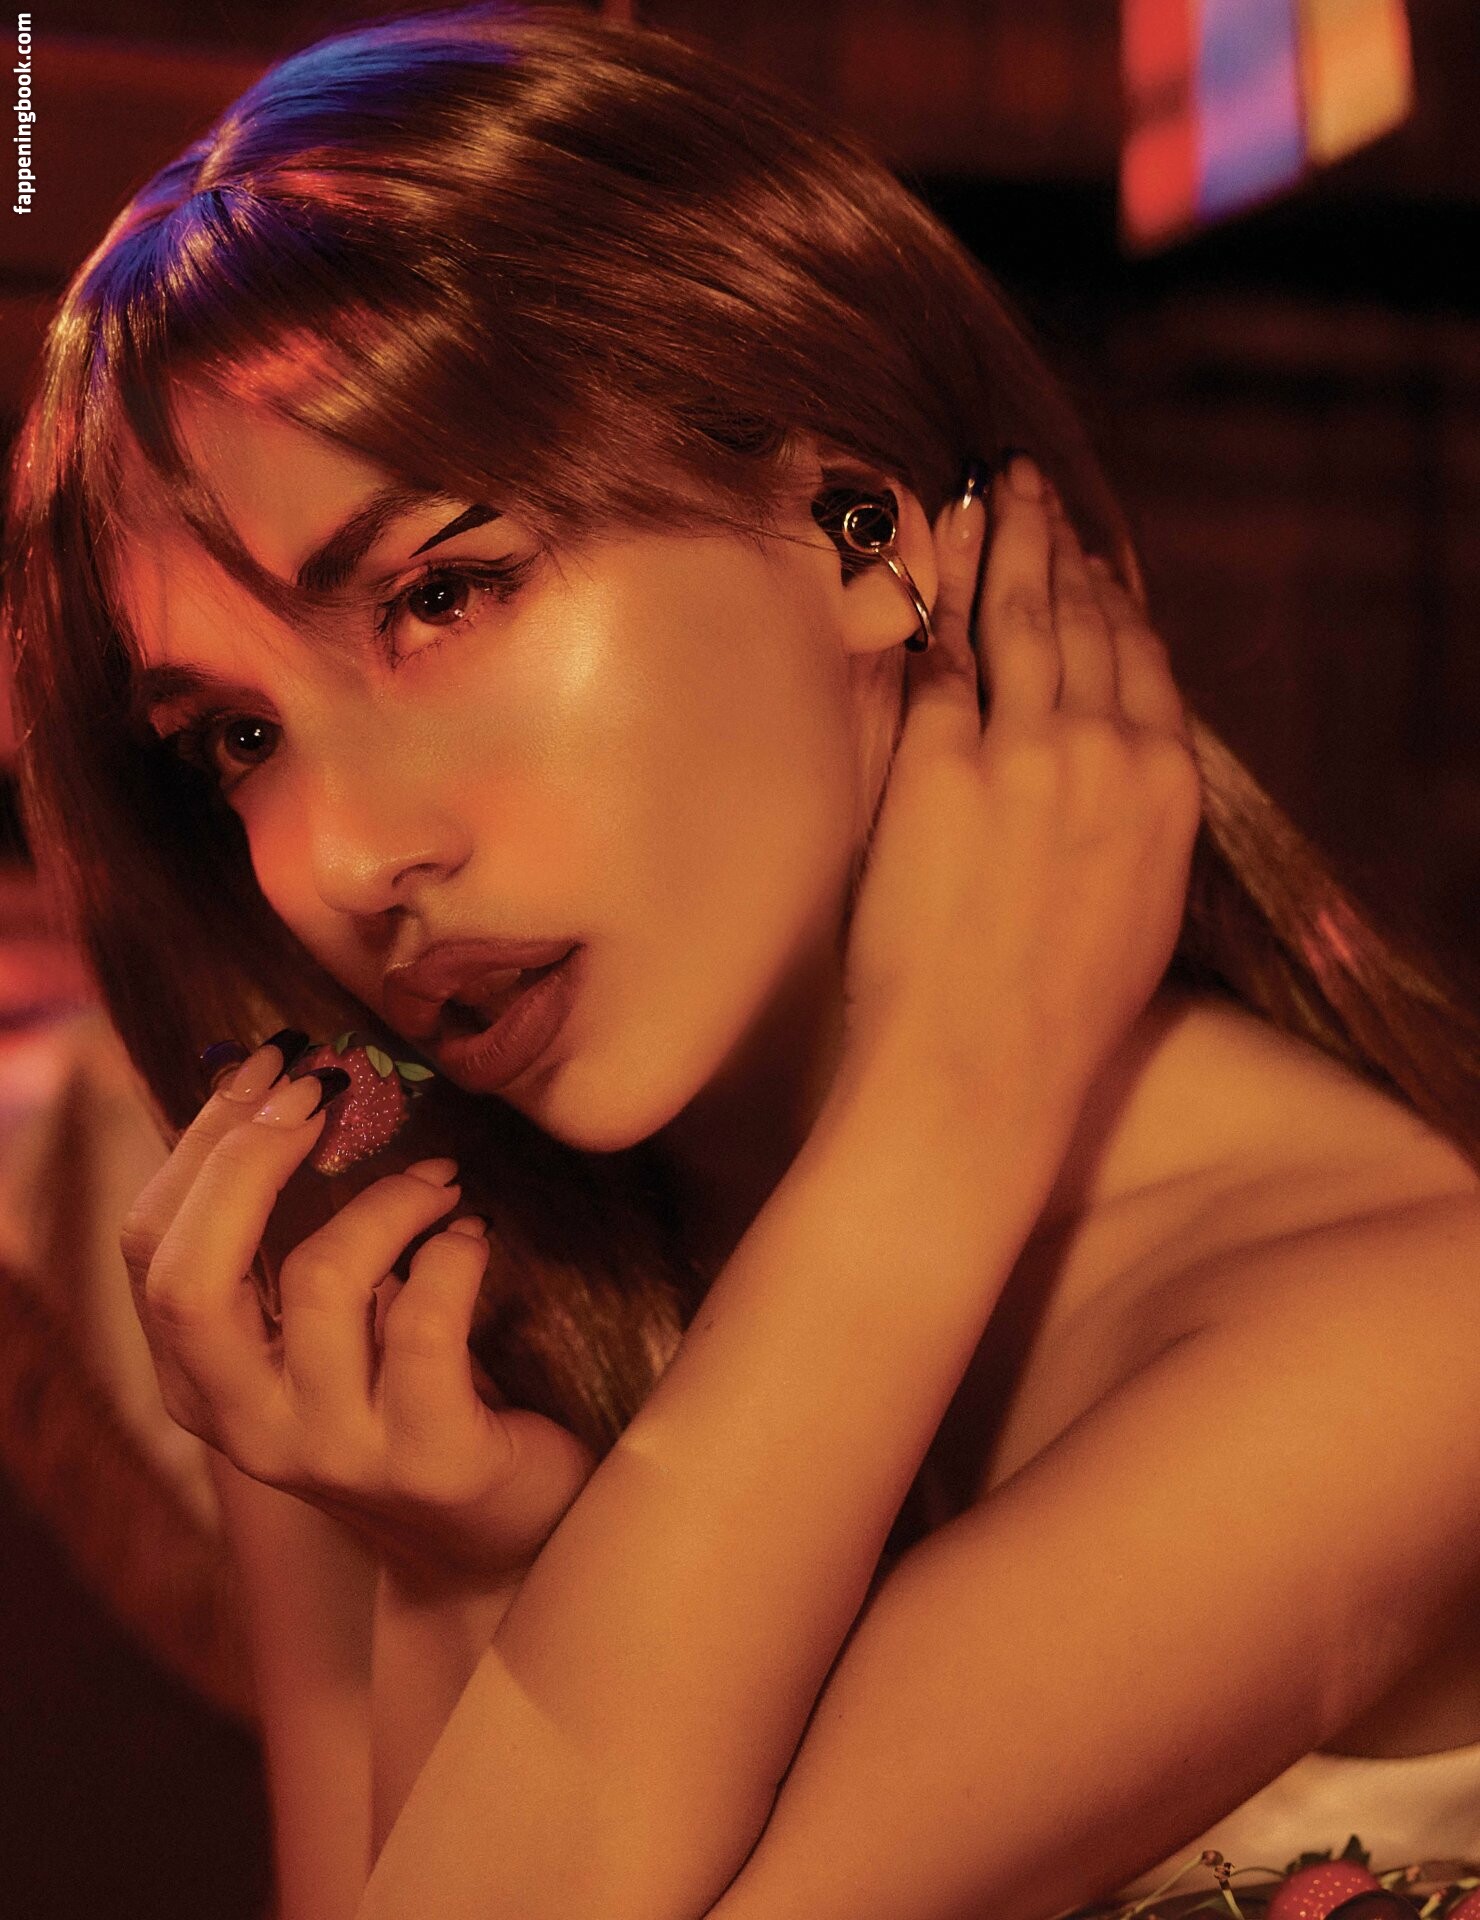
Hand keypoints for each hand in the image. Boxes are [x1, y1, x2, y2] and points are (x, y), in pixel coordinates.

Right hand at [119, 1047, 597, 1589]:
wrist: (496, 1534)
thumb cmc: (414, 1393)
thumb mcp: (333, 1320)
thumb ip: (293, 1236)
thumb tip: (285, 1086)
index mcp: (202, 1379)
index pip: (151, 1246)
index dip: (202, 1141)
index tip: (272, 1064)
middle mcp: (246, 1424)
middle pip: (188, 1277)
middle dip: (249, 1158)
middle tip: (328, 1092)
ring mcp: (333, 1450)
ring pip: (321, 1283)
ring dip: (387, 1200)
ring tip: (441, 1179)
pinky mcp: (429, 1460)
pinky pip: (426, 1322)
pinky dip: (453, 1253)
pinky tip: (475, 1237)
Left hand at [841, 455, 1201, 1112]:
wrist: (985, 1069)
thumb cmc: (1055, 1017)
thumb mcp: (1136, 910)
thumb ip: (1130, 823)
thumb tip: (1111, 781)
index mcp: (1168, 790)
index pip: (1142, 661)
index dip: (1112, 599)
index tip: (1093, 559)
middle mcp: (1110, 752)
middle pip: (1082, 619)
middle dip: (1055, 541)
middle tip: (1030, 485)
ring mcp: (1028, 751)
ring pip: (1020, 615)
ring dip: (1005, 539)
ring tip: (992, 491)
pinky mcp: (945, 764)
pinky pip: (944, 656)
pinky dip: (938, 595)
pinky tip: (931, 555)